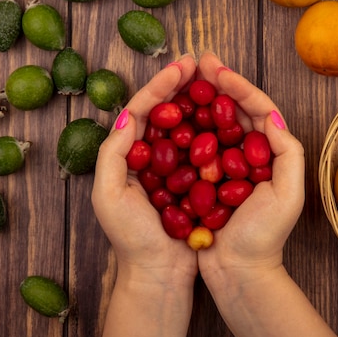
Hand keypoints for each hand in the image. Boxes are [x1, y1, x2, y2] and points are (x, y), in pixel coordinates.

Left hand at [91, 53, 198, 282]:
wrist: (160, 273)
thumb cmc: (131, 239)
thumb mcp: (109, 196)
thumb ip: (113, 154)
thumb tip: (127, 114)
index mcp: (128, 155)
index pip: (142, 110)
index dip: (161, 85)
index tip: (182, 66)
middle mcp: (151, 156)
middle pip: (166, 111)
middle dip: (181, 85)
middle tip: (200, 63)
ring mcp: (176, 166)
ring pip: (187, 125)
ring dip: (199, 101)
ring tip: (215, 79)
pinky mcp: (196, 180)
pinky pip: (206, 148)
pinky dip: (214, 129)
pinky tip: (228, 114)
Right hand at [194, 52, 305, 280]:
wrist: (238, 272)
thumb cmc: (265, 237)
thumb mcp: (287, 196)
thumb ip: (288, 154)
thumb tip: (273, 114)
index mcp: (269, 152)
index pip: (256, 108)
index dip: (237, 85)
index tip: (216, 68)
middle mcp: (246, 154)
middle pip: (231, 110)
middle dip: (215, 83)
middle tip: (197, 60)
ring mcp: (222, 165)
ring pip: (209, 123)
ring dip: (197, 99)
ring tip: (182, 77)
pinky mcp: (201, 178)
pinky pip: (191, 146)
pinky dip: (182, 127)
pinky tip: (168, 112)